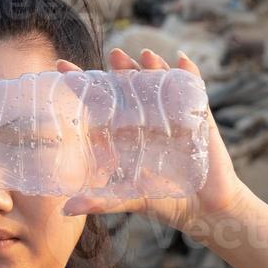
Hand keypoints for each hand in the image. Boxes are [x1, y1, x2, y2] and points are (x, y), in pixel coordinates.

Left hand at [53, 47, 249, 232]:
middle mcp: (146, 119)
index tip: (62, 65)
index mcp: (125, 132)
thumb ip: (99, 202)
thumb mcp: (128, 199)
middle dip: (121, 68)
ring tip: (145, 56)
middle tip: (113, 56)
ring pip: (160, 82)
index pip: (99, 101)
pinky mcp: (199, 119)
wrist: (205, 211)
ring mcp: (173, 116)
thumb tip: (65, 210)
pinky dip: (190, 74)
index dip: (82, 82)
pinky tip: (183, 61)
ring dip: (153, 67)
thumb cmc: (164, 201)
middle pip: (129, 85)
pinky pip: (194, 90)